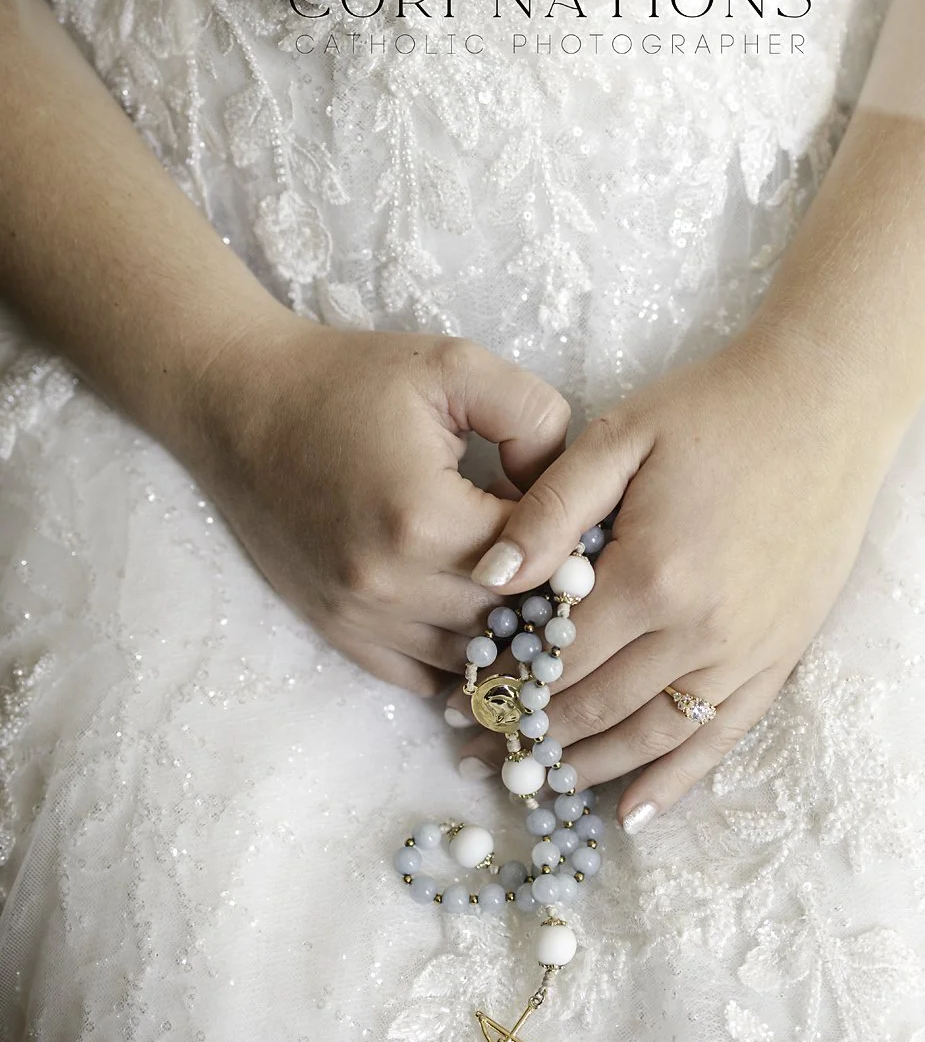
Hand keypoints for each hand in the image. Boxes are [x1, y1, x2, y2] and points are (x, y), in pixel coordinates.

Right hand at [186, 310, 570, 694]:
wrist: (240, 405)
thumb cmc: (347, 379)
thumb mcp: (454, 365)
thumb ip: (533, 418)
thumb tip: (566, 489)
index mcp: (425, 518)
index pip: (539, 559)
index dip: (568, 536)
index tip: (568, 509)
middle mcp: (390, 583)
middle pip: (510, 620)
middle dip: (542, 587)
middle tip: (553, 548)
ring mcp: (359, 616)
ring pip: (472, 659)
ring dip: (505, 629)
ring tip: (515, 580)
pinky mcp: (337, 629)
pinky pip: (422, 676)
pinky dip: (457, 655)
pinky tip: (470, 614)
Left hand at [452, 322, 910, 825]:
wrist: (830, 403)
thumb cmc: (716, 411)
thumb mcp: (619, 437)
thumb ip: (550, 511)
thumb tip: (488, 578)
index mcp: (651, 576)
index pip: (556, 658)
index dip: (504, 687)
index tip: (463, 704)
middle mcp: (701, 631)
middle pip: (596, 707)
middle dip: (530, 736)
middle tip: (482, 751)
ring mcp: (746, 652)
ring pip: (650, 737)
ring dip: (587, 767)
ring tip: (536, 781)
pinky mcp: (780, 656)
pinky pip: (719, 738)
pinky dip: (673, 781)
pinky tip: (634, 812)